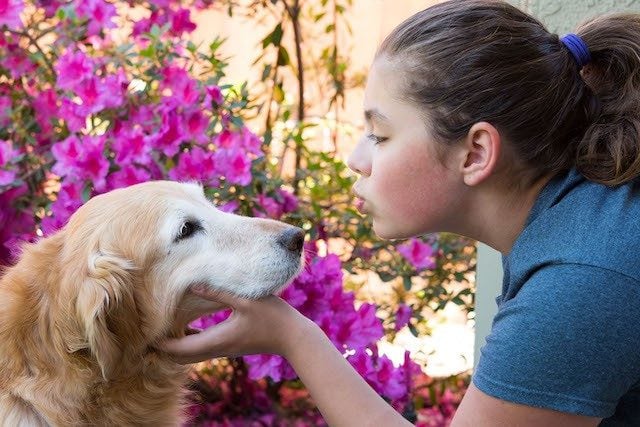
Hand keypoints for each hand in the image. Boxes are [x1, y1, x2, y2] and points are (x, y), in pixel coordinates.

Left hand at [156, 286, 314, 363]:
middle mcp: (218, 348)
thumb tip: (192, 282)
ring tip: (161, 328)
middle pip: (181, 357)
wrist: (294, 337)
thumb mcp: (245, 299)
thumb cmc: (273, 317)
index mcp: (218, 340)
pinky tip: (185, 325)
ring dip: (175, 345)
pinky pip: (201, 347)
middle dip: (162, 348)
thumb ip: (218, 291)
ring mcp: (224, 348)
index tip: (144, 334)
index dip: (160, 344)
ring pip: (191, 354)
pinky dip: (188, 340)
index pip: (180, 349)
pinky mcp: (229, 345)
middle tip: (146, 332)